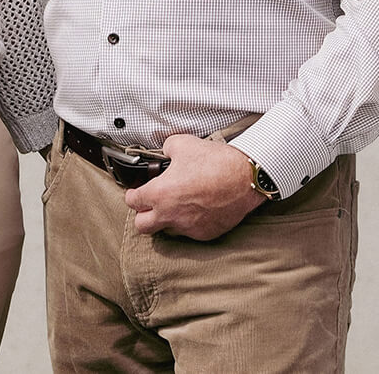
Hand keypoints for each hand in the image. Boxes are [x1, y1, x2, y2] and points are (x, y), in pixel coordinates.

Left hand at [123, 134, 263, 240]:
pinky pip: (190, 232)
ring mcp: (188, 227)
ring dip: (167, 220)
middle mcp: (170, 215)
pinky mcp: (205, 234)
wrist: (245, 177)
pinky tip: (196, 210)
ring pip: (167, 231)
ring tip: (176, 206)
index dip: (132, 194)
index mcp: (160, 194)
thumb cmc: (215, 162)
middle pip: (142, 226)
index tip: (135, 192)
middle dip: (142, 215)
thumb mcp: (182, 143)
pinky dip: (189, 223)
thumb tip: (165, 152)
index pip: (133, 201)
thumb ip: (166, 149)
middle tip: (149, 205)